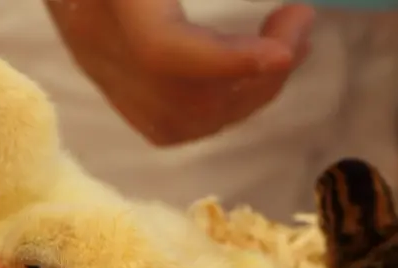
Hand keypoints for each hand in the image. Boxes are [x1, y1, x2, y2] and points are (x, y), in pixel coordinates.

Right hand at [44, 0, 315, 145]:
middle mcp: (97, 41)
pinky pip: (172, 125)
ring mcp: (103, 69)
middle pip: (185, 99)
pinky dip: (224, 105)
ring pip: (185, 121)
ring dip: (250, 91)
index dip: (229, 61)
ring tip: (288, 45)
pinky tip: (249, 70)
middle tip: (301, 25)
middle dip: (259, 75)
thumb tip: (293, 12)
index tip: (285, 49)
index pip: (161, 50)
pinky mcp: (113, 84)